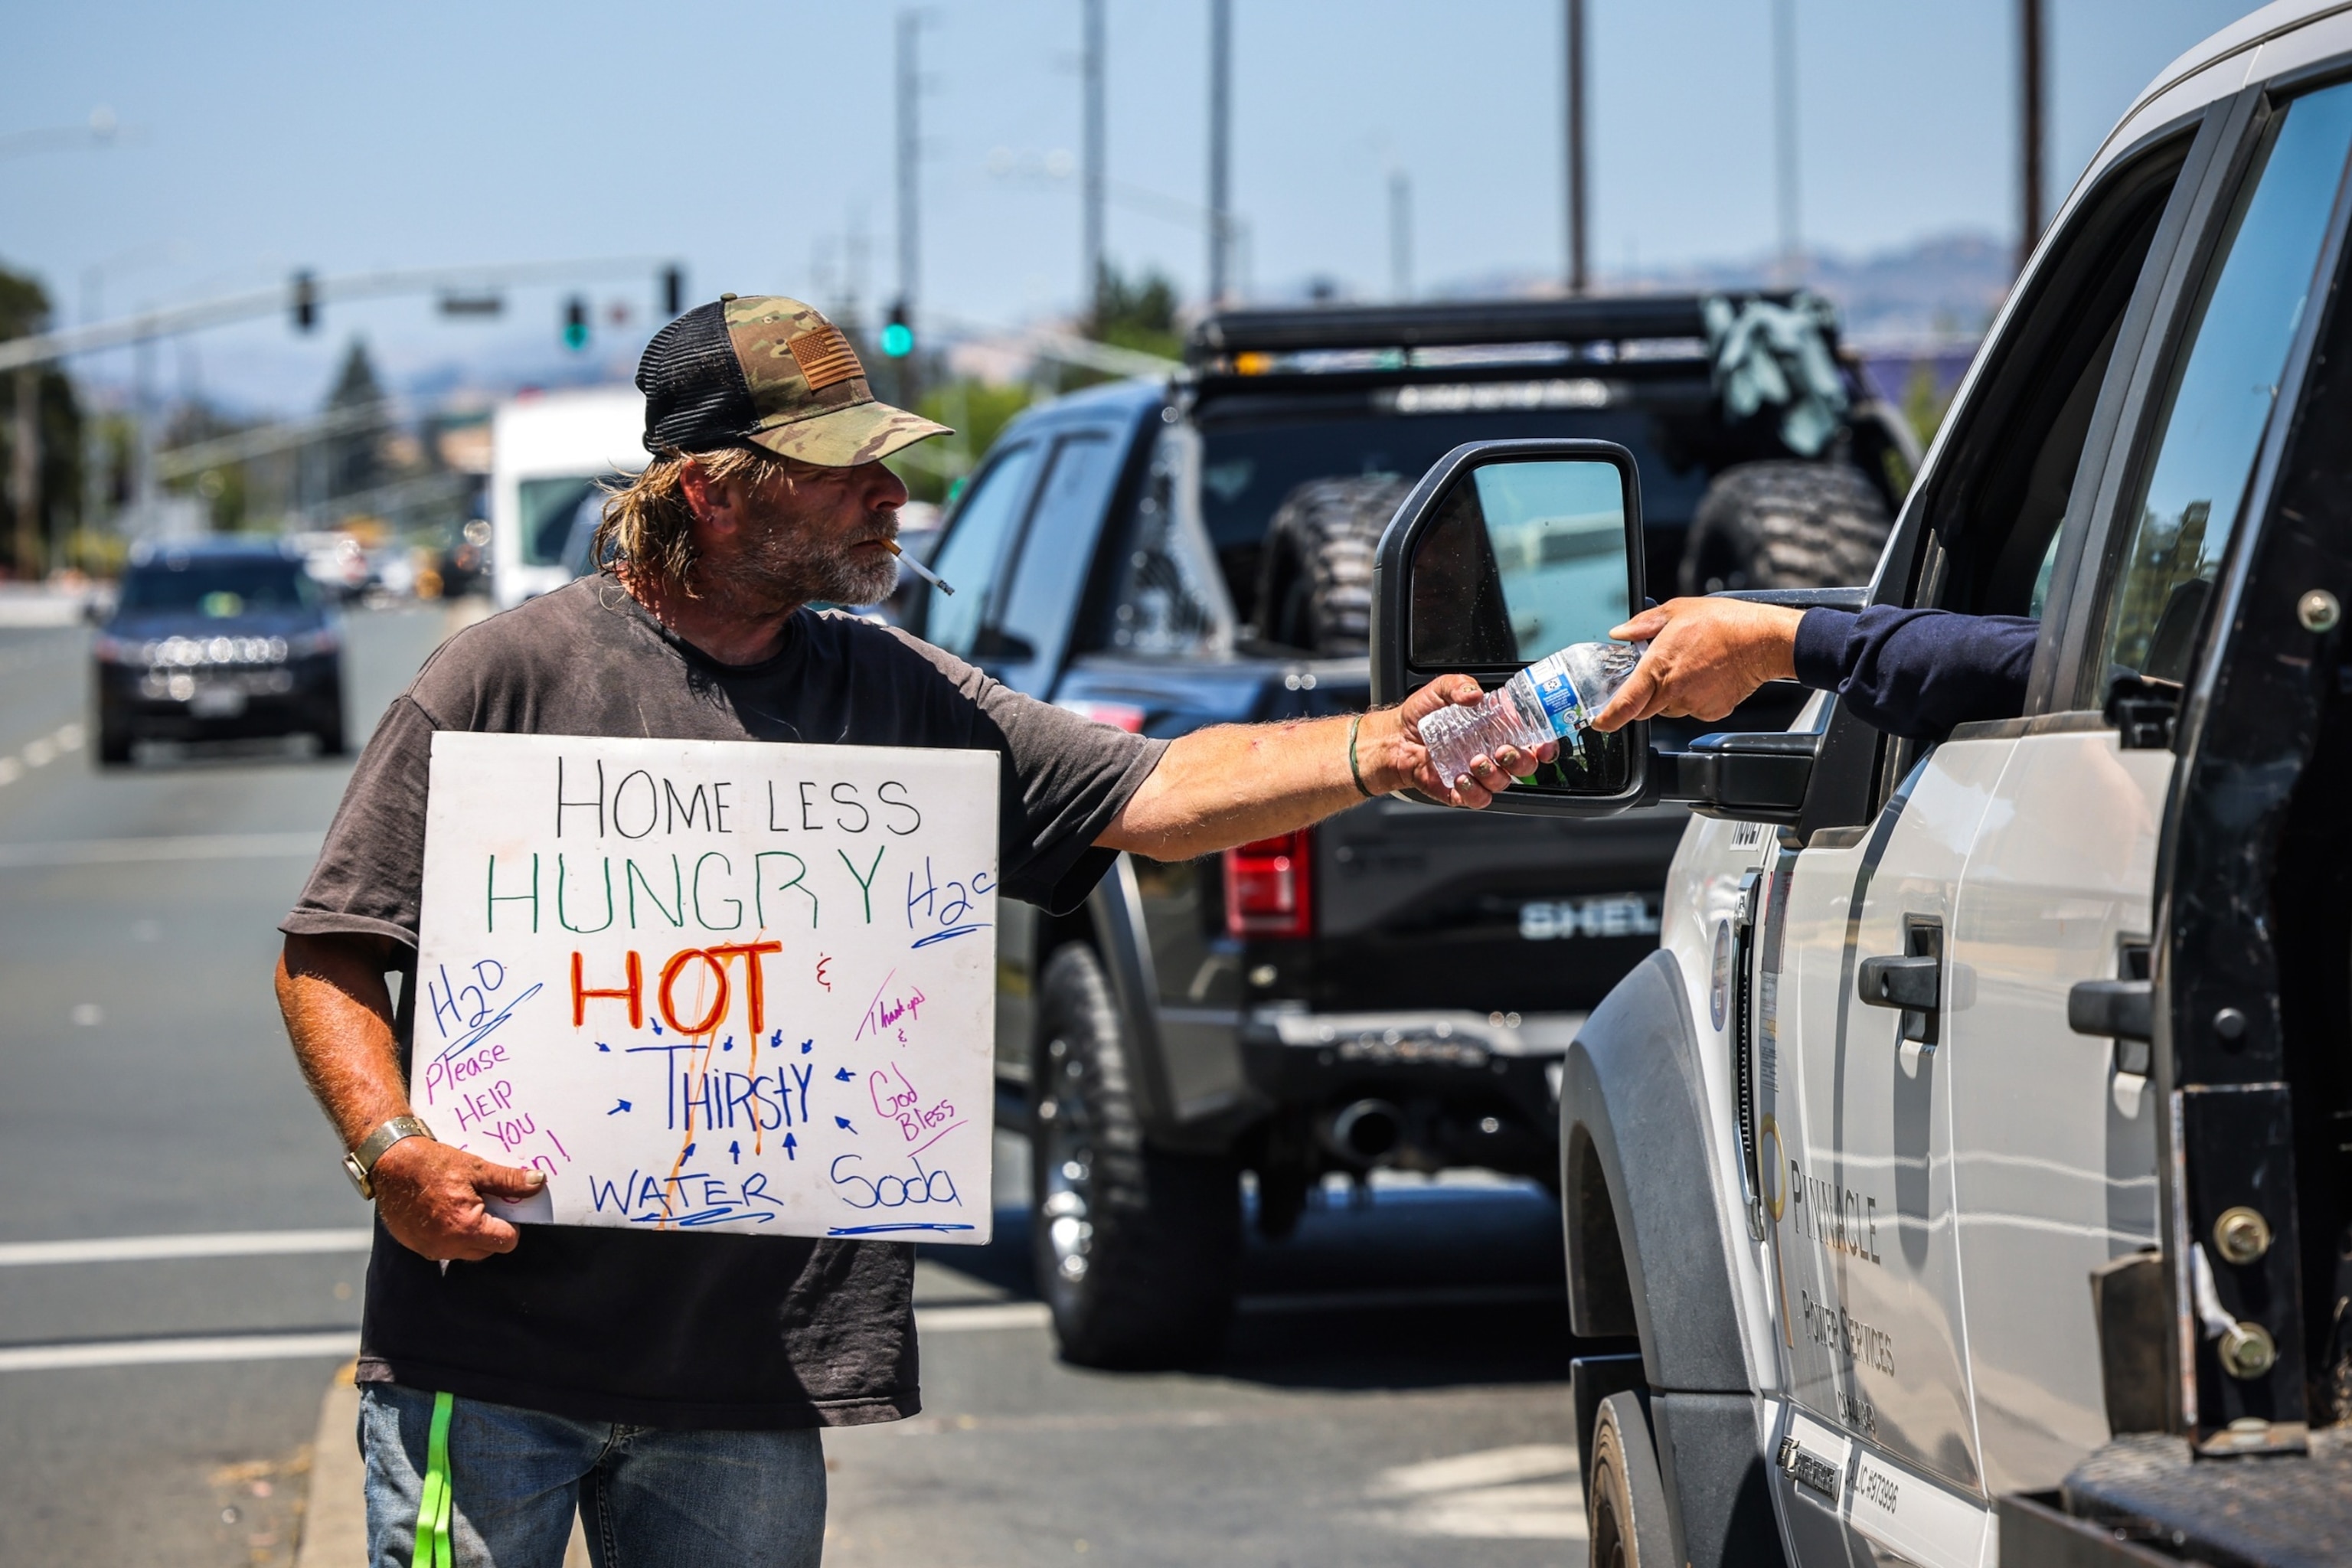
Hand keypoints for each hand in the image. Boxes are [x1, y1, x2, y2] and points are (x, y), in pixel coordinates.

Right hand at [370, 1138, 544, 1262]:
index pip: (507, 1241)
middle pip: (487, 1249)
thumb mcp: (476, 1168)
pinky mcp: (415, 1246)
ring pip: (465, 1251)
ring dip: (470, 1233)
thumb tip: (538, 1182)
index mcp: (466, 1229)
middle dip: (491, 1229)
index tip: (503, 1205)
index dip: (511, 1224)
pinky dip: (449, 1234)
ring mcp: (429, 1249)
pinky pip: (443, 1248)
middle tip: (483, 1202)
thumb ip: (509, 1181)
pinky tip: (443, 1210)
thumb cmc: (432, 1164)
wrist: (390, 1162)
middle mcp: (447, 1246)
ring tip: (462, 1204)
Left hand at [1372, 675, 1559, 807]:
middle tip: (1502, 751)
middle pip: (1525, 766)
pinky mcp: (1461, 791)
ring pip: (1503, 784)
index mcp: (1497, 729)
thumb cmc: (1422, 714)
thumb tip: (1475, 695)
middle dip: (1520, 761)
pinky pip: (1478, 799)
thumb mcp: (1440, 689)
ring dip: (1493, 775)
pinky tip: (1460, 779)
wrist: (1394, 738)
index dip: (1545, 745)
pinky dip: (1474, 793)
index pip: (1533, 740)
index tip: (1543, 745)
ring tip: (1474, 761)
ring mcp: (1478, 774)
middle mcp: (1492, 753)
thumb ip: (1459, 685)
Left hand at [1588, 598, 1804, 730]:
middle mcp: (1673, 691)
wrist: (1764, 640)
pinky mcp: (1712, 712)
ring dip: (1669, 695)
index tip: (1600, 721)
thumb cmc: (1724, 622)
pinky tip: (1705, 676)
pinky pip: (1692, 709)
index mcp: (1658, 667)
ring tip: (1689, 667)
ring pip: (1668, 709)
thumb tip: (1621, 632)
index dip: (1608, 717)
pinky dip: (1693, 697)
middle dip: (1642, 696)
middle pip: (1644, 708)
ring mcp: (1694, 704)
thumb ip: (1643, 624)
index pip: (1625, 703)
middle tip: (1657, 672)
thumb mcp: (1677, 610)